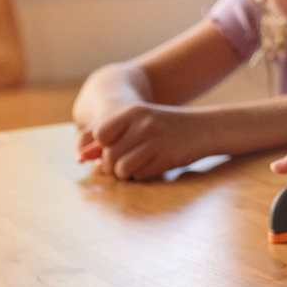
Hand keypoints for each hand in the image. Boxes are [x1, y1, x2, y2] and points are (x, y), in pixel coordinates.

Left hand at [81, 103, 209, 179]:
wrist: (205, 128)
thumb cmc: (164, 127)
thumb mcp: (138, 125)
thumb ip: (109, 139)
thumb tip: (81, 157)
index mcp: (133, 112)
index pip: (101, 135)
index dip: (104, 146)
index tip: (116, 146)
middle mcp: (142, 124)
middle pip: (108, 155)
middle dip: (112, 165)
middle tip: (126, 161)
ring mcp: (155, 141)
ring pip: (121, 168)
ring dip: (125, 172)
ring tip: (138, 164)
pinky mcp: (165, 157)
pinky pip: (138, 175)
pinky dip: (140, 175)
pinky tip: (151, 166)